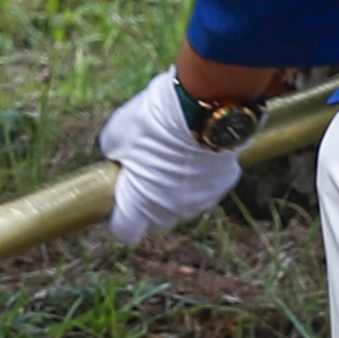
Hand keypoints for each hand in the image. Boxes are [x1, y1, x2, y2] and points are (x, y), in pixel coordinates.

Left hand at [93, 69, 247, 247]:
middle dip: (145, 202)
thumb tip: (117, 153)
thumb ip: (113, 152)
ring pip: (182, 203)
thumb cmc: (155, 122)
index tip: (115, 195)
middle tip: (140, 171)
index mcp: (140, 206)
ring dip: (173, 188)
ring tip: (170, 154)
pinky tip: (194, 147)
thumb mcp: (117, 132)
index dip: (117, 216)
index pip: (124, 231)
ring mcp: (202, 199)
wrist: (204, 106)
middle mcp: (172, 212)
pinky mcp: (225, 182)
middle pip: (154, 220)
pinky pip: (206, 184)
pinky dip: (198, 173)